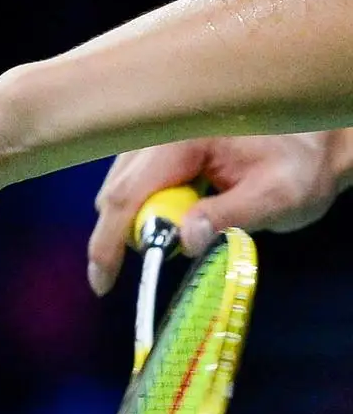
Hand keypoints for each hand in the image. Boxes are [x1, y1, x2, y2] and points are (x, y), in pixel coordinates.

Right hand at [88, 132, 347, 295]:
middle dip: (130, 234)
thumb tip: (183, 240)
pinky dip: (146, 210)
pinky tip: (182, 209)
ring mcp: (153, 137)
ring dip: (140, 223)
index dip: (107, 242)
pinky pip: (130, 187)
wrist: (311, 143)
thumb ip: (230, 216)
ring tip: (188, 226)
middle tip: (168, 253)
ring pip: (118, 192)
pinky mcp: (153, 148)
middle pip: (115, 195)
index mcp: (185, 135)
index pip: (127, 194)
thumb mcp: (278, 196)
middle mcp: (160, 130)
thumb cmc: (298, 168)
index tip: (102, 283)